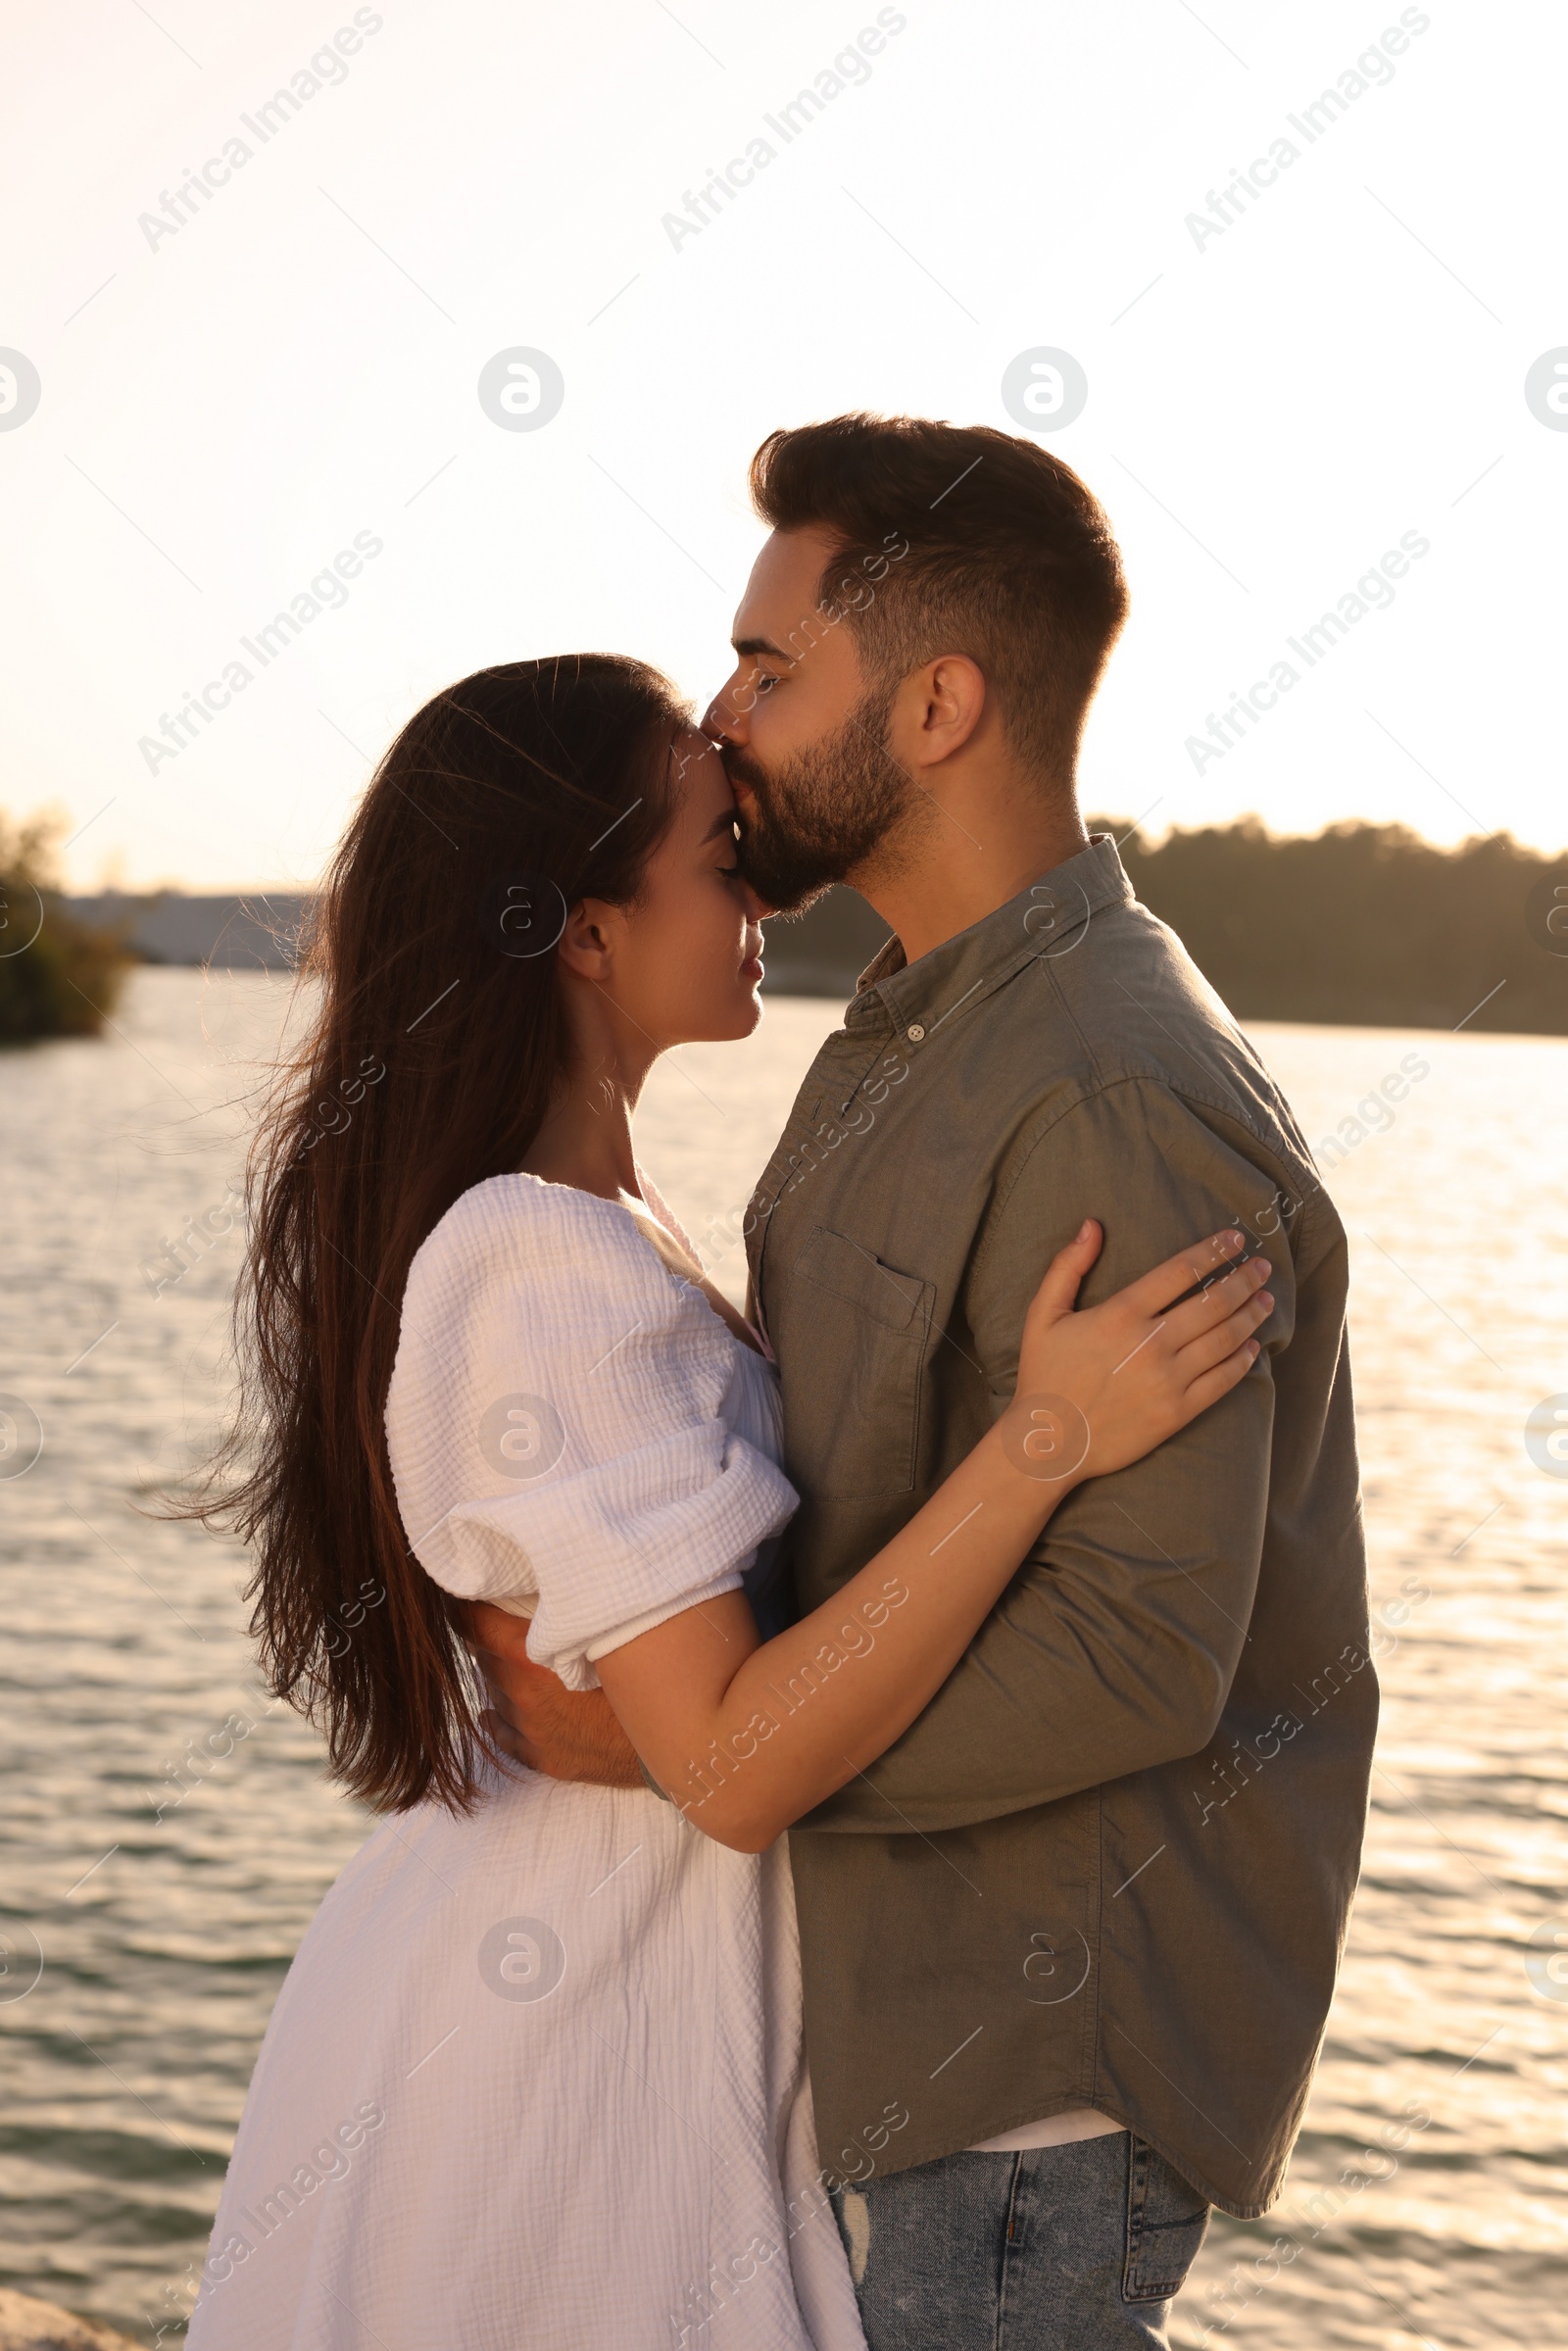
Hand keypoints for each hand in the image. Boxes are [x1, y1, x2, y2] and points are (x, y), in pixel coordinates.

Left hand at [464, 1600, 644, 1789]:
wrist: (675, 1738)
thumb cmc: (646, 1670)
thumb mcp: (603, 1625)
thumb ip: (565, 1607)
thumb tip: (545, 1582)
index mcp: (529, 1658)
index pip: (473, 1624)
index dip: (464, 1605)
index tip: (463, 1593)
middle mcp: (521, 1695)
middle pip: (482, 1657)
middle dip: (490, 1637)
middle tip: (506, 1620)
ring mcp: (531, 1731)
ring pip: (494, 1693)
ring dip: (502, 1675)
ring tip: (523, 1659)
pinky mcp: (544, 1757)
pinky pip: (503, 1733)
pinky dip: (501, 1715)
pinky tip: (501, 1708)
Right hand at [1002, 1222, 1269, 1484]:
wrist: (1048, 1443)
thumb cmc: (1044, 1375)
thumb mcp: (1042, 1315)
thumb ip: (1066, 1267)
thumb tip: (1091, 1225)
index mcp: (1120, 1315)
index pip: (1181, 1271)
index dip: (1213, 1251)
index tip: (1235, 1239)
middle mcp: (1151, 1344)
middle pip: (1213, 1302)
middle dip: (1244, 1279)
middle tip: (1263, 1267)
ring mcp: (1168, 1380)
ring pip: (1225, 1339)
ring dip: (1252, 1315)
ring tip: (1265, 1300)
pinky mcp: (1177, 1413)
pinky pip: (1222, 1381)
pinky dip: (1243, 1361)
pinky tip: (1253, 1346)